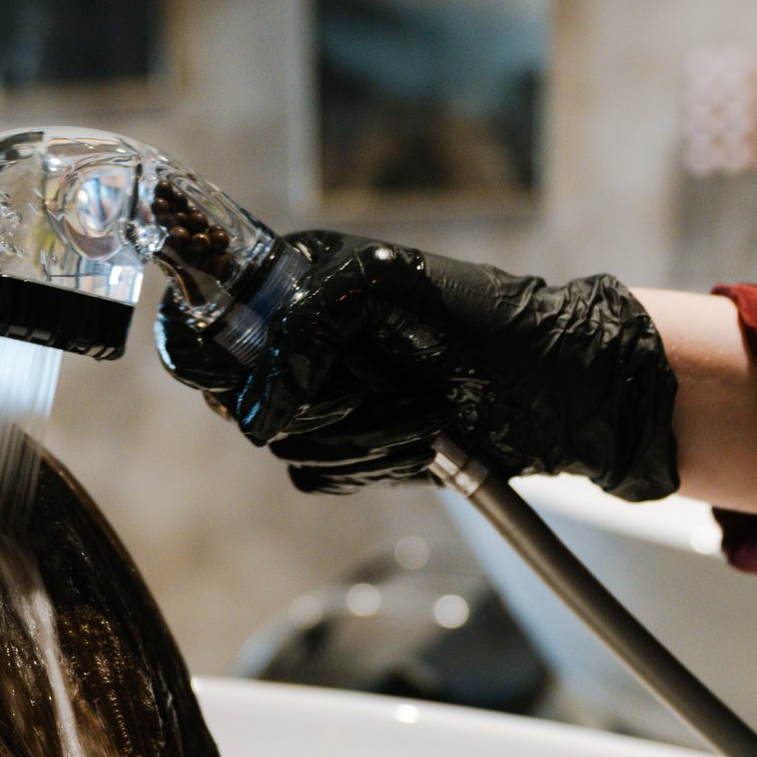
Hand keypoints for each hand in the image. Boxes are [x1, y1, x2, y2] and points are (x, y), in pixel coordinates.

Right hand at [155, 230, 678, 496]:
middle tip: (359, 382)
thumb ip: (303, 323)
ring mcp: (320, 402)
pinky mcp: (347, 453)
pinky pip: (316, 474)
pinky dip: (373, 461)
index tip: (232, 367)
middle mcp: (297, 345)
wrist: (552, 389)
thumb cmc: (481, 317)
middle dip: (302, 395)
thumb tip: (260, 406)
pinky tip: (421, 436)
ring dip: (358, 430)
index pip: (204, 320)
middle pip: (231, 391)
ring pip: (279, 440)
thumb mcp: (384, 283)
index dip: (204, 347)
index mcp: (293, 285)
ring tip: (418, 405)